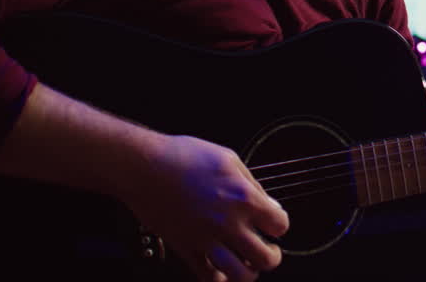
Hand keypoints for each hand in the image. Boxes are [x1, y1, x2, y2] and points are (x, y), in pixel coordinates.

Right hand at [121, 134, 288, 281]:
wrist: (145, 166)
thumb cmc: (184, 156)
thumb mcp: (229, 159)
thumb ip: (252, 184)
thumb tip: (269, 204)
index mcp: (244, 198)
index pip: (280, 225)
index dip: (278, 225)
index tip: (273, 223)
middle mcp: (228, 223)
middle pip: (266, 258)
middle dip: (272, 256)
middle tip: (268, 250)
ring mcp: (207, 239)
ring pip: (240, 275)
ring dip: (248, 272)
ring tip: (247, 264)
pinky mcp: (185, 248)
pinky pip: (206, 277)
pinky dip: (217, 279)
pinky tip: (220, 271)